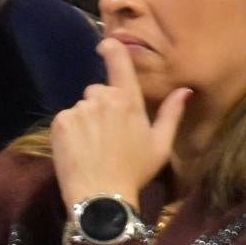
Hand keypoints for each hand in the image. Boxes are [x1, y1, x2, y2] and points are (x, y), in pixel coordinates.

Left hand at [49, 40, 185, 218]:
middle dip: (102, 105)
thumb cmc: (135, 172)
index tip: (105, 46)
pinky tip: (80, 150)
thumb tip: (185, 90)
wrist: (100, 198)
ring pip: (83, 107)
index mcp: (128, 100)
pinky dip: (71, 131)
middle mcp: (102, 98)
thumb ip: (171, 113)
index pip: (118, 60)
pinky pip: (67, 119)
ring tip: (94, 147)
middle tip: (109, 134)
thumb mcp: (160, 145)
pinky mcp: (60, 122)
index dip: (111, 47)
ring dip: (87, 120)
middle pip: (98, 91)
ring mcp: (79, 109)